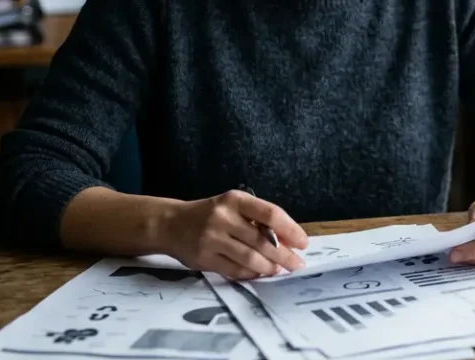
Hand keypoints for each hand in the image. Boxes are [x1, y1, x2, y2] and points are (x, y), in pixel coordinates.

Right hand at [157, 189, 308, 279]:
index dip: (291, 230)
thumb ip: (258, 220)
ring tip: (280, 270)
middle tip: (298, 264)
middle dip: (285, 255)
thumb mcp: (233, 207)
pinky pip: (235, 269)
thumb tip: (289, 241)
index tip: (303, 243)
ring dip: (270, 267)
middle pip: (262, 240)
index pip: (270, 213)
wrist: (171, 224)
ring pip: (250, 257)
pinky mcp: (204, 258)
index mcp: (235, 200)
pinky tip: (260, 273)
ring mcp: (212, 238)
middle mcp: (223, 217)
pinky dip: (251, 273)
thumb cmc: (211, 214)